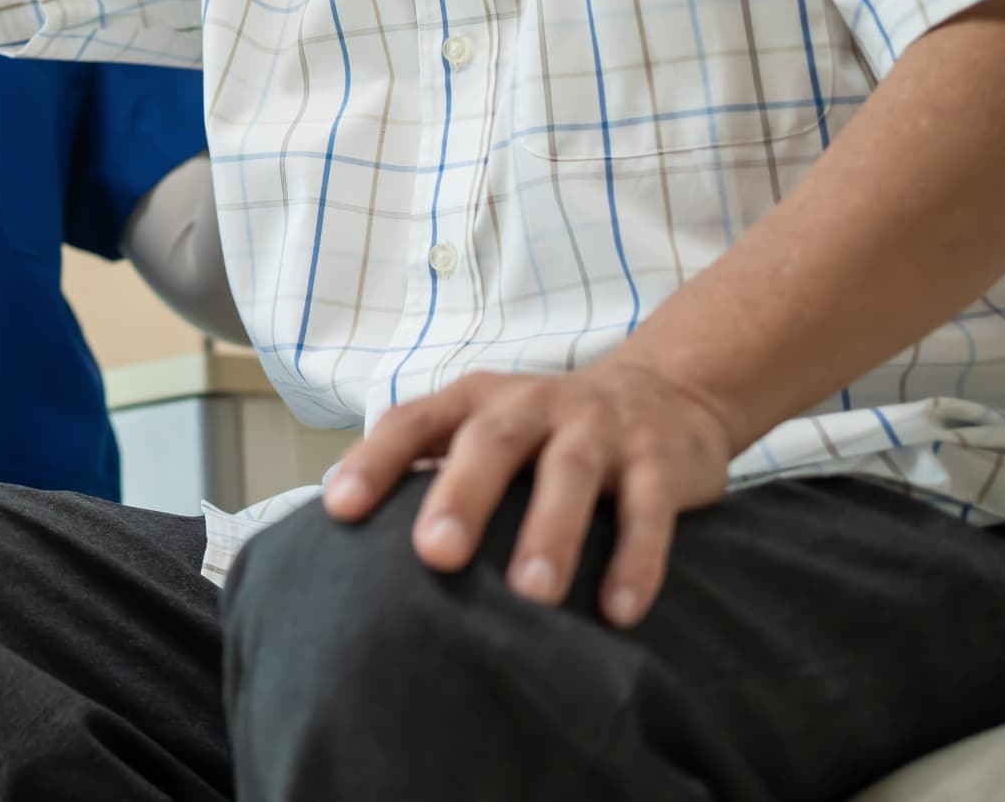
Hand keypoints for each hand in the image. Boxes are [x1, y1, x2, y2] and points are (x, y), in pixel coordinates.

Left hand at [322, 356, 738, 627]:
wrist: (666, 392)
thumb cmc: (545, 432)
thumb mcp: (486, 430)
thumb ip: (431, 470)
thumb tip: (350, 543)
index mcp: (475, 401)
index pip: (414, 421)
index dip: (375, 461)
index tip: (338, 509)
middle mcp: (531, 406)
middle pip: (491, 442)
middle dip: (461, 496)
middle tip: (434, 555)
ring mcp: (597, 430)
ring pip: (570, 474)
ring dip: (550, 533)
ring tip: (530, 596)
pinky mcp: (658, 462)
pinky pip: (647, 510)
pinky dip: (636, 559)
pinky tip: (619, 611)